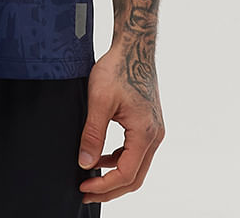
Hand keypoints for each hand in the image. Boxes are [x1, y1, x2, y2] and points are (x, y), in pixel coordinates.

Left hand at [77, 47, 164, 202]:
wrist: (134, 48)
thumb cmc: (119, 68)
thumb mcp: (99, 101)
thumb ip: (92, 134)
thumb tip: (85, 162)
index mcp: (144, 133)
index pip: (126, 174)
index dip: (104, 186)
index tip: (84, 187)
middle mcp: (154, 135)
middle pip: (134, 177)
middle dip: (110, 189)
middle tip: (86, 192)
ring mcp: (154, 130)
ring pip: (136, 167)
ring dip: (114, 176)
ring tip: (91, 177)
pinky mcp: (149, 124)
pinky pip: (136, 152)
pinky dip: (119, 160)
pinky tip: (101, 157)